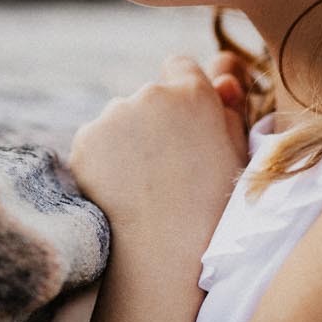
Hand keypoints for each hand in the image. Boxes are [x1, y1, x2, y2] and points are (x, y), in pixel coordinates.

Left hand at [68, 54, 253, 240]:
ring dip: (127, 139)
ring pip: (120, 118)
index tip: (183, 122)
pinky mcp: (85, 139)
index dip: (183, 93)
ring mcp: (113, 114)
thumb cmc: (212, 211)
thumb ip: (228, 110)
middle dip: (154, 119)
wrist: (163, 255)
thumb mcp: (236, 157)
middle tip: (165, 166)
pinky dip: (103, 159)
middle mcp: (151, 93)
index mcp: (193, 93)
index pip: (180, 66)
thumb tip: (220, 78)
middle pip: (149, 95)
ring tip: (142, 185)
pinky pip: (96, 141)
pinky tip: (120, 190)